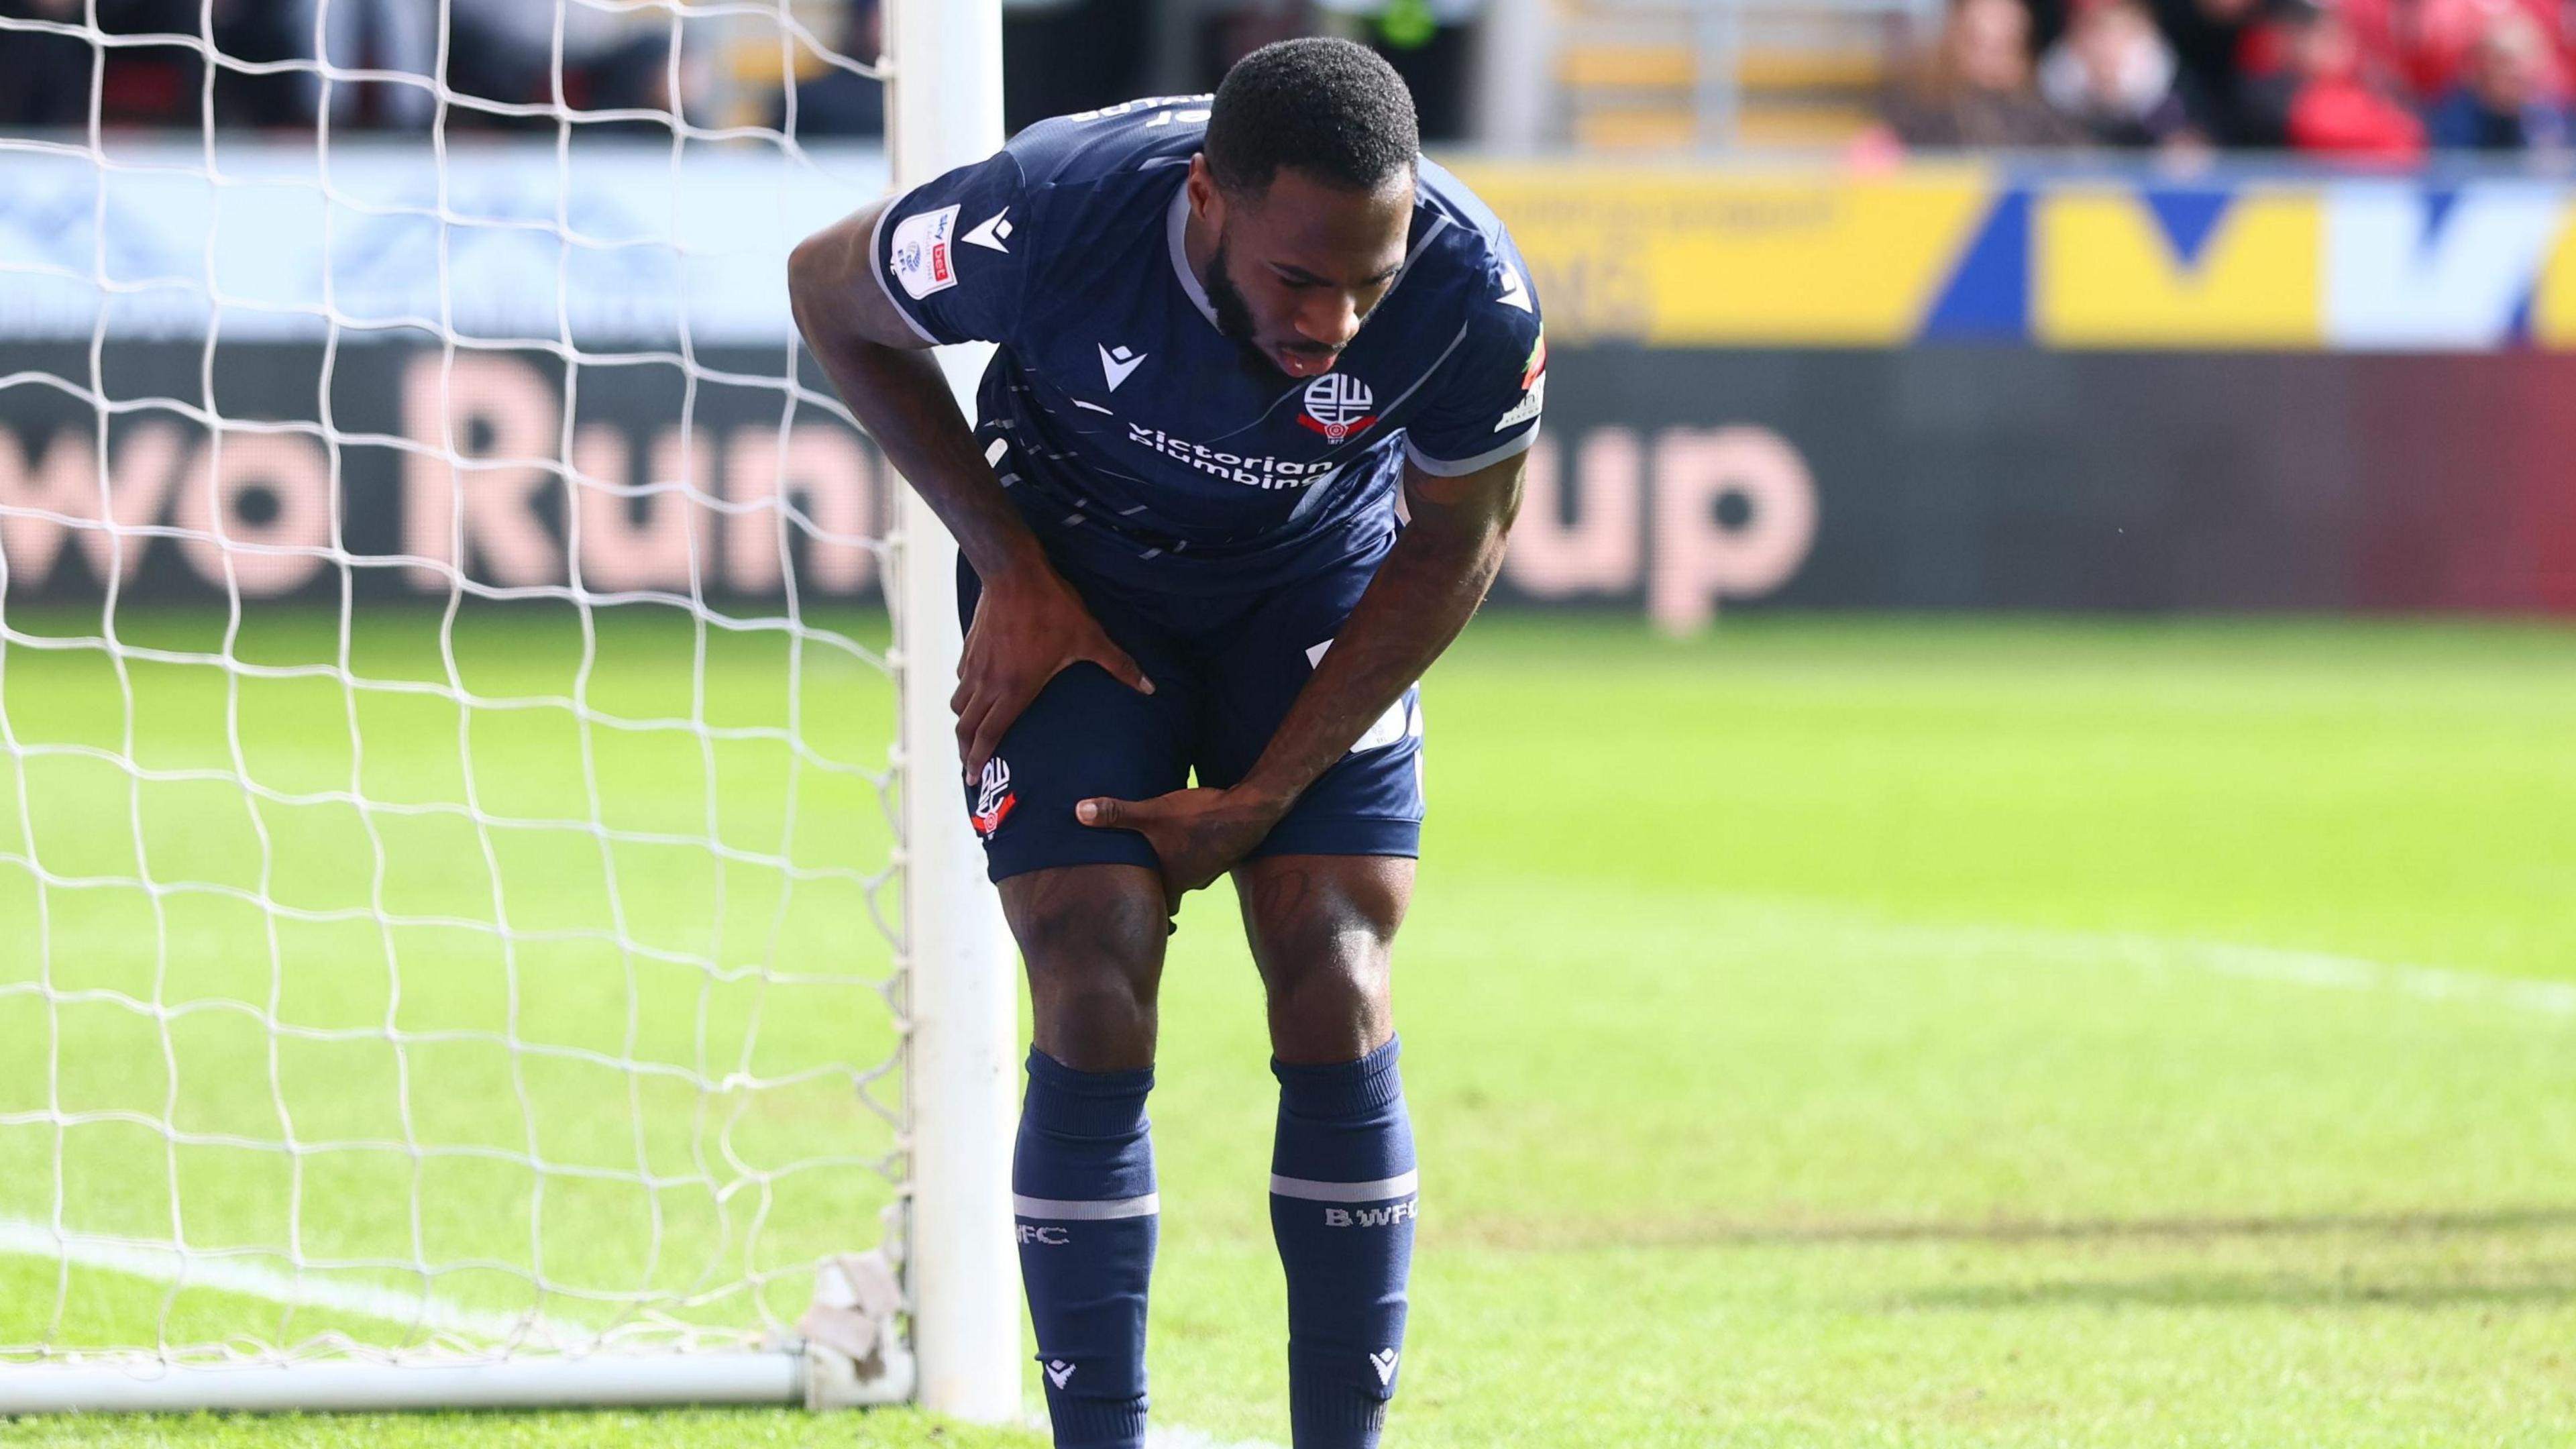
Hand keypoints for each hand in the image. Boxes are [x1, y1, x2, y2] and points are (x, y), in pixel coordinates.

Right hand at [953, 565, 1152, 782]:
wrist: (1014, 572)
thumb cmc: (1052, 607)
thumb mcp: (1090, 638)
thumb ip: (1119, 665)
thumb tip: (1149, 688)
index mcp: (1014, 690)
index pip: (989, 735)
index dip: (977, 760)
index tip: (972, 777)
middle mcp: (988, 683)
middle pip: (965, 726)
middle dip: (964, 751)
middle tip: (967, 767)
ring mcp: (975, 665)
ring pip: (959, 703)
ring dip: (962, 723)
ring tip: (968, 734)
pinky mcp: (970, 647)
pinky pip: (961, 679)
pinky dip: (964, 693)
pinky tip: (974, 693)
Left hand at [1076, 787, 1288, 910]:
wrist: (1251, 811)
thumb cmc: (1199, 817)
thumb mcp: (1152, 813)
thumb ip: (1116, 814)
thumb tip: (1078, 812)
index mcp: (1171, 881)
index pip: (1153, 910)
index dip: (1139, 914)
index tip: (1127, 921)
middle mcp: (1190, 882)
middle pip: (1165, 893)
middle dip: (1150, 890)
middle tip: (1132, 890)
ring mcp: (1208, 869)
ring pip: (1182, 875)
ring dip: (1169, 869)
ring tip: (1153, 858)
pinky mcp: (1220, 853)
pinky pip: (1197, 859)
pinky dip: (1187, 853)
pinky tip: (1183, 838)